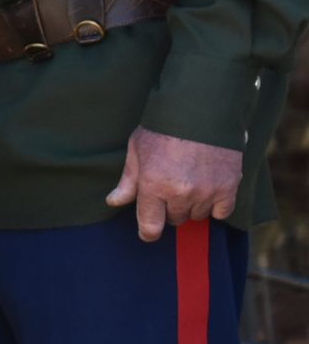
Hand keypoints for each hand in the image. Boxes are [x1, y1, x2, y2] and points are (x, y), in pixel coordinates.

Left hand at [106, 126, 242, 241]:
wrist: (200, 110)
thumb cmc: (162, 129)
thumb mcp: (137, 151)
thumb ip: (128, 181)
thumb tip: (114, 201)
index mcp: (154, 185)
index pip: (151, 226)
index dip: (148, 232)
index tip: (148, 232)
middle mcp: (181, 193)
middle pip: (175, 220)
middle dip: (169, 209)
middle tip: (169, 188)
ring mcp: (207, 192)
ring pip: (197, 216)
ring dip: (191, 206)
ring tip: (188, 182)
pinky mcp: (229, 188)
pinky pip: (221, 212)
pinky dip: (215, 205)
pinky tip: (208, 188)